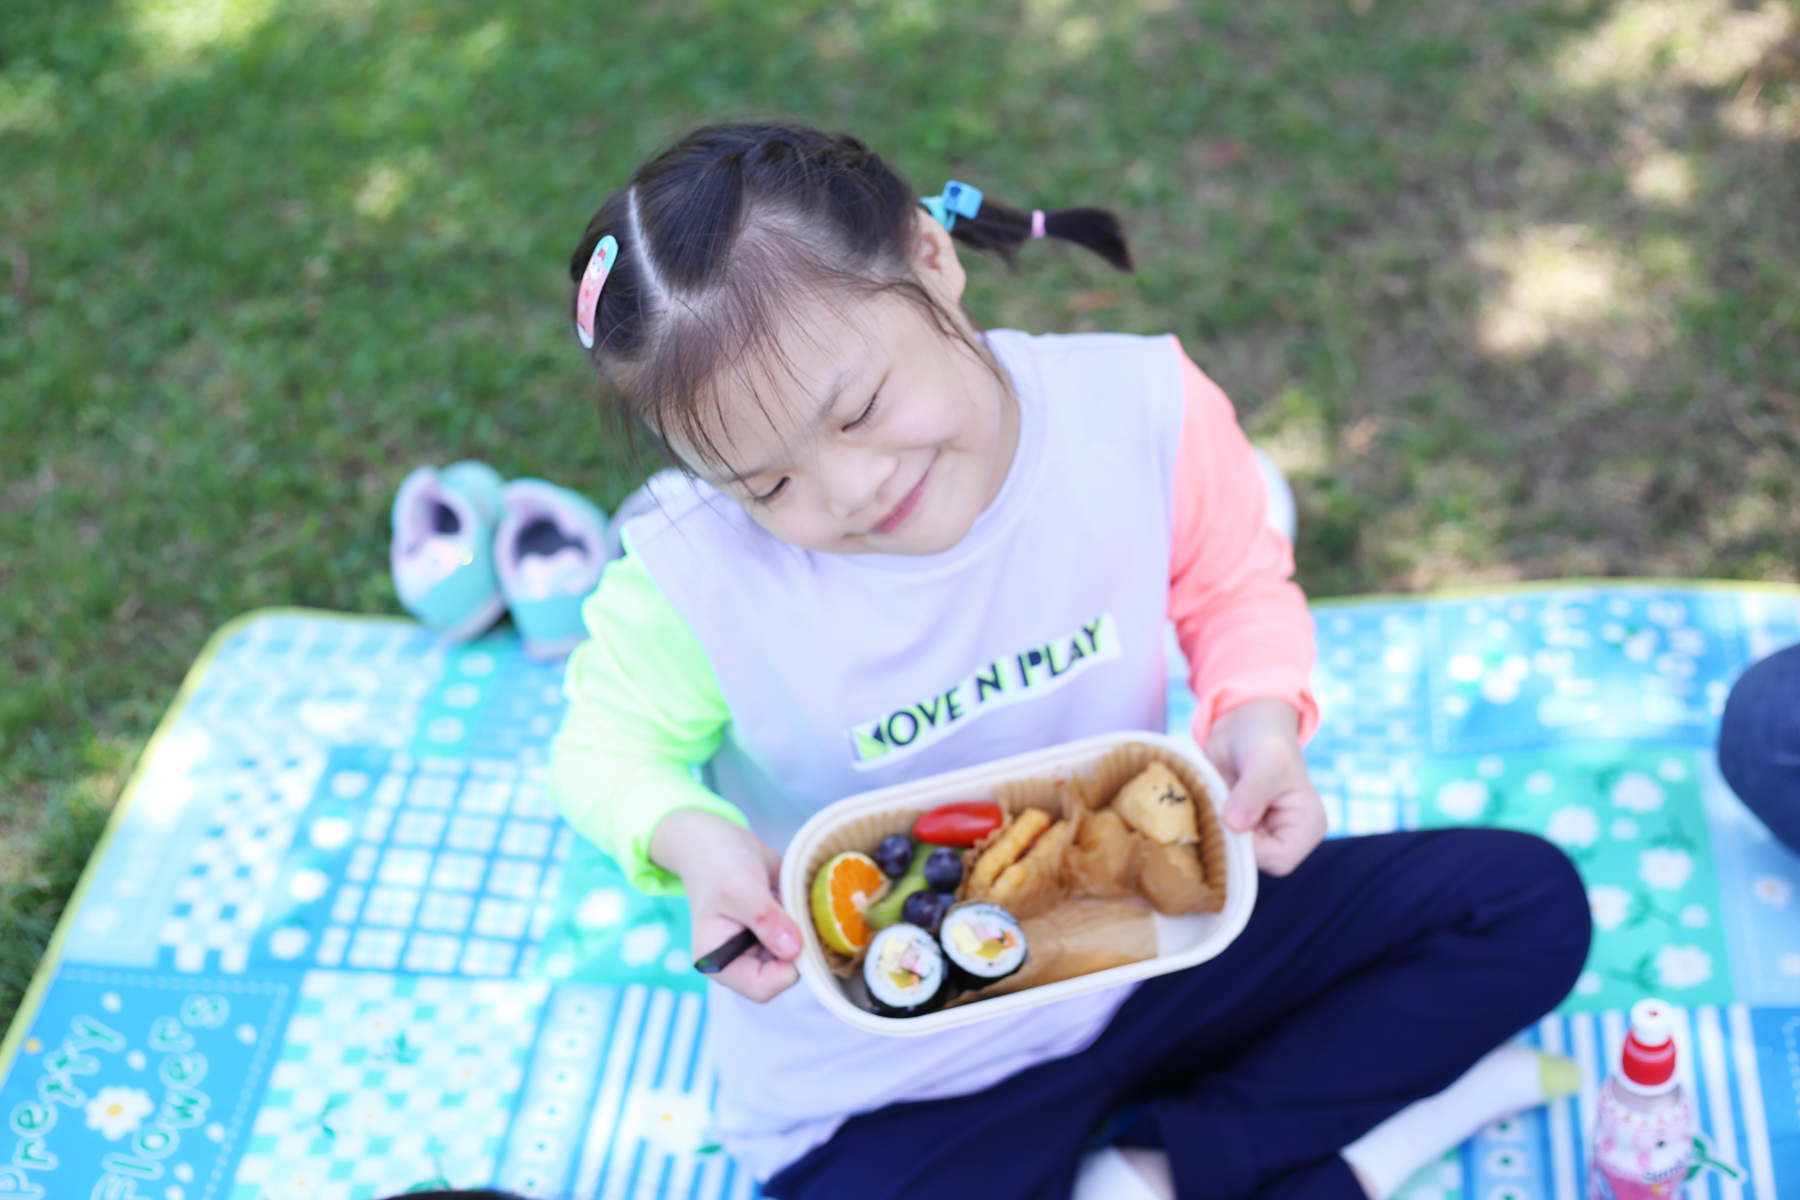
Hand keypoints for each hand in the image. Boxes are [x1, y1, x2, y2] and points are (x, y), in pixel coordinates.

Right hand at [651, 808, 801, 1001]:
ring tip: (788, 902)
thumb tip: (793, 950)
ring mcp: (756, 949)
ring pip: (797, 959)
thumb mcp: (740, 888)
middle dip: (797, 947)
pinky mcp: (772, 935)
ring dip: (803, 933)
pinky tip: (792, 901)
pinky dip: (805, 923)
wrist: (716, 840)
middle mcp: (738, 962)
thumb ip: (765, 920)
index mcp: (718, 962)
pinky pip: (801, 941)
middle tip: (792, 910)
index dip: (786, 967)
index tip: (794, 931)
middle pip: (783, 976)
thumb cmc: (718, 863)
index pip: (762, 988)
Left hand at [1204, 698, 1326, 875]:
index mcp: (1306, 827)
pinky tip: (1204, 803)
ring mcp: (1259, 835)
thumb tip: (1235, 825)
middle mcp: (1285, 837)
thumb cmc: (1265, 738)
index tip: (1231, 817)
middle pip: (1252, 861)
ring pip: (1230, 853)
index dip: (1252, 847)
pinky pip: (1216, 840)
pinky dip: (1205, 824)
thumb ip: (1252, 793)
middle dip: (1230, 838)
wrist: (1242, 723)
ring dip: (1214, 830)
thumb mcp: (1264, 762)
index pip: (1279, 860)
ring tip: (1213, 799)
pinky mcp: (1235, 828)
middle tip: (1216, 805)